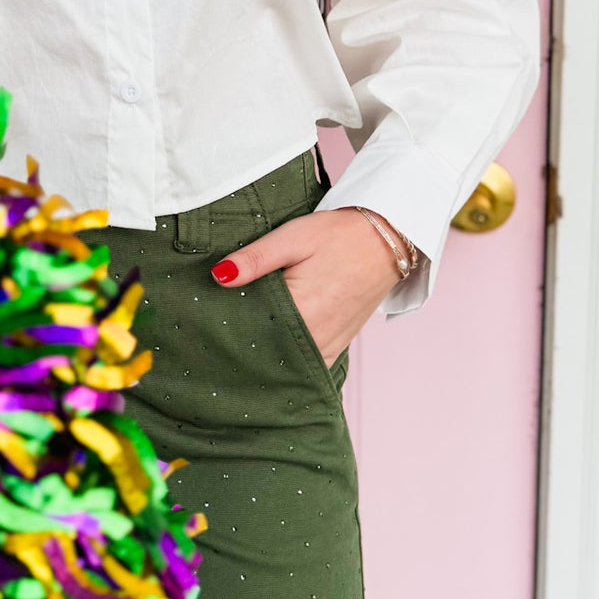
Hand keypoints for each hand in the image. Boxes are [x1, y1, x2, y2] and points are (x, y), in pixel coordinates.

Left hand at [210, 209, 400, 368]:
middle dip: (245, 344)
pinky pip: (307, 362)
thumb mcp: (292, 238)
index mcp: (303, 313)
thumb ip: (254, 259)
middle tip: (220, 332)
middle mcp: (318, 338)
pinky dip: (289, 357)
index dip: (229, 328)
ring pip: (287, 362)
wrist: (387, 239)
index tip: (211, 324)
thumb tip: (219, 276)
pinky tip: (273, 345)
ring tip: (242, 338)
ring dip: (267, 353)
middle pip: (268, 353)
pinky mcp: (338, 345)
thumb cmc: (338, 235)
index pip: (252, 333)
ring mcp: (330, 345)